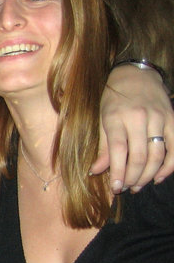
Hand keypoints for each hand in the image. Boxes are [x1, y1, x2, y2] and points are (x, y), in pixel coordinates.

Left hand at [92, 65, 173, 192]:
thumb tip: (96, 171)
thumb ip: (103, 146)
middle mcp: (139, 118)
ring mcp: (159, 119)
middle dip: (132, 177)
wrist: (135, 74)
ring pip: (158, 155)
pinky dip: (169, 166)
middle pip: (139, 157)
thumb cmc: (113, 98)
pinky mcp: (172, 120)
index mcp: (116, 118)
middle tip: (126, 188)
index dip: (117, 172)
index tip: (115, 188)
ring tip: (138, 186)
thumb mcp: (101, 118)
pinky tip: (159, 177)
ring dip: (149, 175)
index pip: (118, 151)